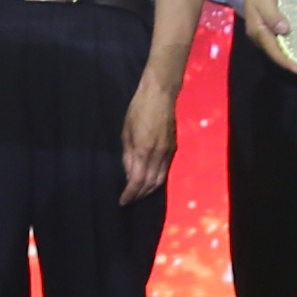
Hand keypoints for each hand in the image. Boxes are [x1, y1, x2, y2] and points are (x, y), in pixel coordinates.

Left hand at [119, 76, 178, 203]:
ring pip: (160, 179)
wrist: (160, 95)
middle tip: (130, 200)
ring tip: (139, 194)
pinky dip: (157, 180)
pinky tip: (149, 181)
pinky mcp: (174, 148)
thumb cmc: (138, 110)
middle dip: (139, 195)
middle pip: (150, 184)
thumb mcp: (126, 132)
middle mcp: (158, 154)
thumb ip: (128, 156)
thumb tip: (129, 174)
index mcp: (144, 150)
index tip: (123, 201)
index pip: (137, 181)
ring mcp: (168, 152)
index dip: (130, 194)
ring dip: (149, 190)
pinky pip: (165, 170)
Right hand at [235, 0, 296, 80]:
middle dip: (288, 62)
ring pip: (277, 48)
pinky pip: (279, 41)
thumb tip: (283, 30)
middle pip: (274, 53)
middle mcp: (259, 36)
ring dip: (289, 55)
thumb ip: (272, 15)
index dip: (284, 60)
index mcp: (257, 30)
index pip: (271, 49)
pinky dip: (288, 46)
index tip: (296, 68)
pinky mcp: (269, 30)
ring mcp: (263, 34)